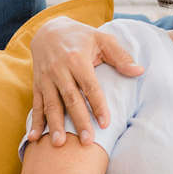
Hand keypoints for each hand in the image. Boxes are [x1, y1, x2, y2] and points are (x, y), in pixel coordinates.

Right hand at [28, 16, 143, 146]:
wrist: (48, 30)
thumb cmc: (81, 37)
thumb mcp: (102, 39)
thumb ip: (121, 56)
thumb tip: (139, 71)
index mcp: (77, 59)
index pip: (90, 86)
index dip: (98, 105)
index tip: (106, 123)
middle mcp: (59, 70)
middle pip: (71, 99)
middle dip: (78, 121)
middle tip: (87, 141)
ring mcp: (46, 79)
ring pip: (51, 105)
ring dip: (55, 125)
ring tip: (60, 144)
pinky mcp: (37, 85)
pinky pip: (36, 105)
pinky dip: (34, 122)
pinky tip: (33, 138)